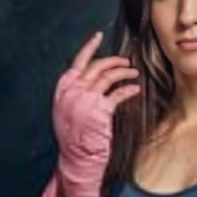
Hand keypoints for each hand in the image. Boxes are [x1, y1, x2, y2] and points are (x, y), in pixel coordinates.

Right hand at [52, 30, 140, 196]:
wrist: (76, 159)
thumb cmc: (74, 139)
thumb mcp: (68, 112)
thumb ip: (75, 94)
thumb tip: (91, 80)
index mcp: (62, 90)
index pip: (76, 62)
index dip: (88, 47)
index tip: (98, 36)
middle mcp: (72, 92)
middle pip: (95, 66)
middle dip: (113, 61)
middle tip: (125, 62)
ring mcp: (84, 99)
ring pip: (107, 76)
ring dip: (123, 73)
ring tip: (133, 74)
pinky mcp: (99, 109)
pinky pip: (117, 93)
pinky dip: (128, 89)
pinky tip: (134, 89)